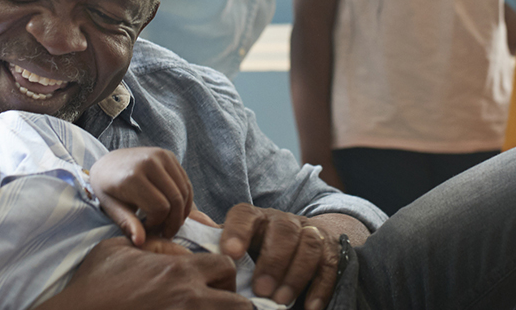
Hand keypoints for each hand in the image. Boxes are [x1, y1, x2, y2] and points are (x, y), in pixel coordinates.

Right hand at [35, 237, 251, 309]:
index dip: (222, 272)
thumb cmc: (95, 282)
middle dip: (232, 302)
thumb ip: (151, 242)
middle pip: (239, 303)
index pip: (226, 265)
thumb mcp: (119, 248)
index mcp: (180, 270)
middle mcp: (189, 298)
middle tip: (215, 302)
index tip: (211, 280)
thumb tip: (169, 243)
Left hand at [90, 147, 192, 245]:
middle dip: (174, 221)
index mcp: (132, 176)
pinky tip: (175, 210)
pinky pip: (185, 182)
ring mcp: (161, 156)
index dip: (157, 224)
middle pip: (175, 199)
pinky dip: (185, 199)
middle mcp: (149, 162)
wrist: (108, 163)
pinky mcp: (169, 155)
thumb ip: (128, 224)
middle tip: (166, 233)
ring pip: (184, 191)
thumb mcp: (112, 208)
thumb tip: (140, 242)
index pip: (160, 207)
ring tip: (170, 222)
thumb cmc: (108, 189)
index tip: (148, 229)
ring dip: (182, 212)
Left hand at [219, 204, 344, 309]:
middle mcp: (283, 221)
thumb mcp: (235, 244)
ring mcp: (309, 233)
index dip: (237, 231)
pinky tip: (310, 307)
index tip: (230, 254)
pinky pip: (329, 265)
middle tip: (260, 288)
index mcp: (256, 218)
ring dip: (295, 274)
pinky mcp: (329, 251)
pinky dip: (321, 287)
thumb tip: (186, 229)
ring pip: (307, 244)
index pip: (245, 215)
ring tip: (280, 300)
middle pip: (282, 229)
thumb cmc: (256, 249)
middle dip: (272, 260)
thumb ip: (213, 239)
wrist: (299, 243)